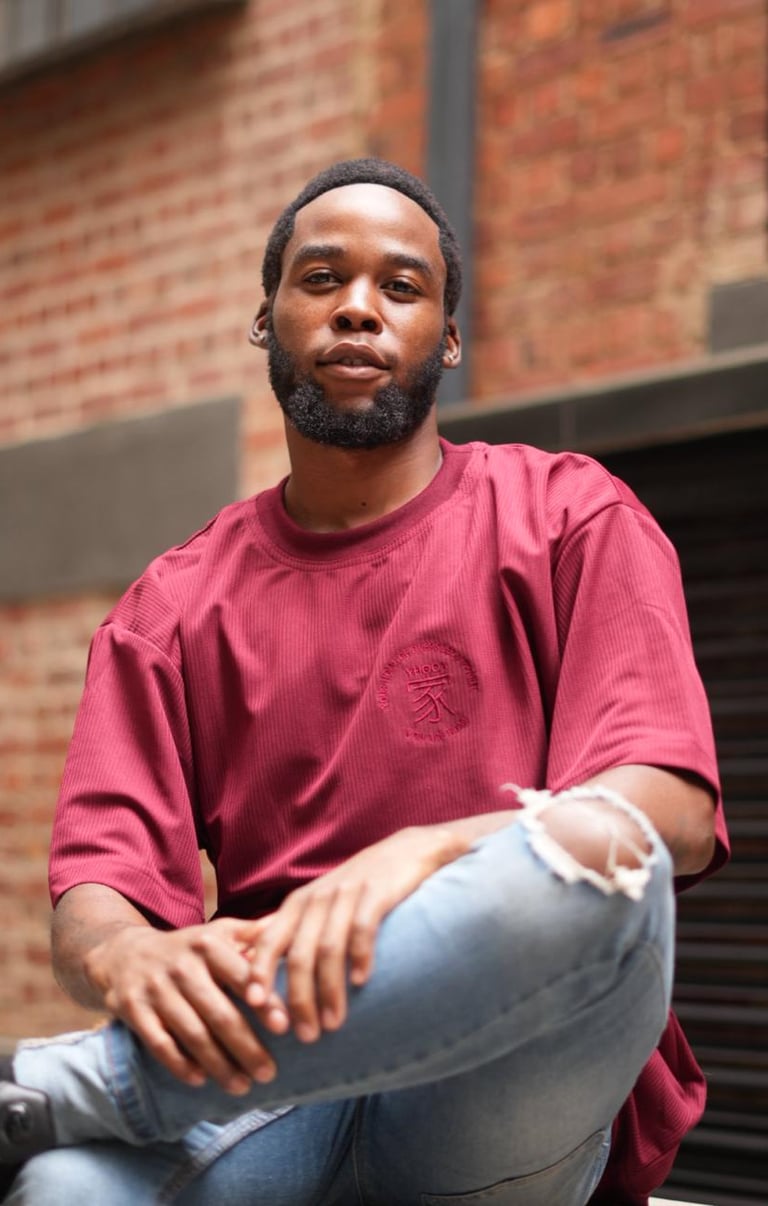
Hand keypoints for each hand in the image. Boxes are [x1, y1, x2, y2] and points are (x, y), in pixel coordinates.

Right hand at [83, 918, 288, 1092]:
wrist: (124, 953)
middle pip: (219, 1012)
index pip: (242, 976)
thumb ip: (255, 935)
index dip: (263, 1002)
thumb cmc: (187, 949)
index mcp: (208, 944)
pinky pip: (159, 1042)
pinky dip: (179, 1064)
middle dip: (246, 1047)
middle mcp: (182, 965)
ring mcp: (156, 988)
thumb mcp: (219, 932)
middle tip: (269, 1074)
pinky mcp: (133, 1009)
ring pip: (191, 1033)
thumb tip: (294, 932)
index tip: (285, 1027)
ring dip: (218, 1064)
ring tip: (242, 1086)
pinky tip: (200, 1080)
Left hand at [243, 825, 467, 1043]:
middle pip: (298, 955)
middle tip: (304, 1036)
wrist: (407, 851)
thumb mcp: (318, 904)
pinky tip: (362, 982)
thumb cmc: (357, 886)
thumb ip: (292, 931)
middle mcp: (316, 899)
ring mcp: (346, 894)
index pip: (268, 942)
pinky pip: (363, 928)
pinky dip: (360, 956)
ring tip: (332, 1024)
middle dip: (298, 999)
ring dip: (329, 990)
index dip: (260, 975)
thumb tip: (257, 968)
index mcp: (297, 904)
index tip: (255, 1011)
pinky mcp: (376, 892)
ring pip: (328, 949)